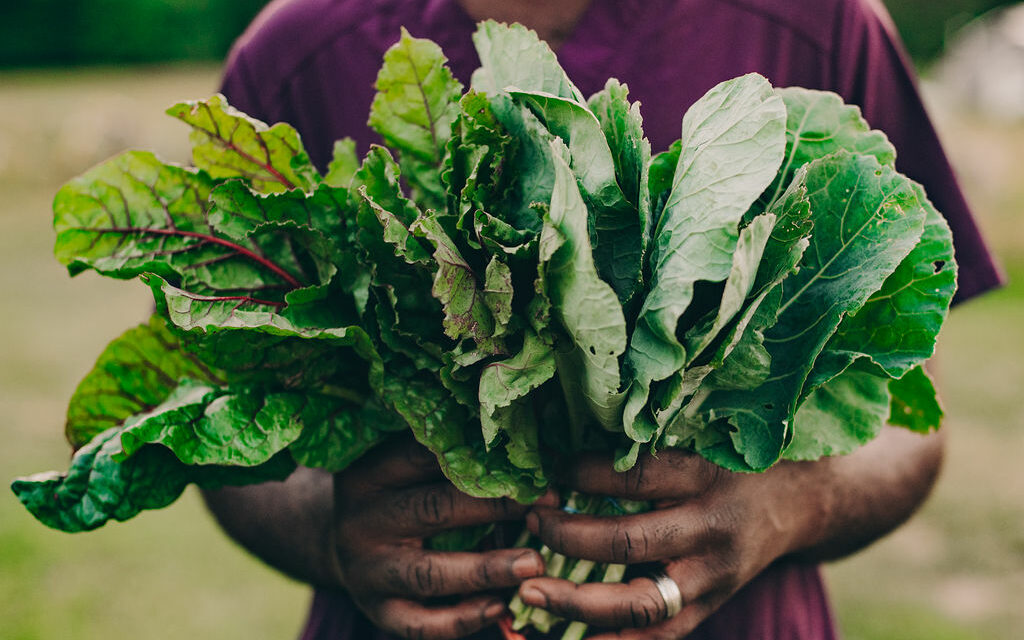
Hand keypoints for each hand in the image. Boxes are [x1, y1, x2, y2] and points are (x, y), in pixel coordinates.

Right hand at [332, 436, 553, 638]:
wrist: (336, 542)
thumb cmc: (391, 494)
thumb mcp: (401, 467)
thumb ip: (449, 458)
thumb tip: (525, 450)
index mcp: (370, 473)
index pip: (426, 458)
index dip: (484, 459)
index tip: (535, 461)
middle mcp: (364, 520)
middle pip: (434, 510)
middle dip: (496, 507)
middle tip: (547, 504)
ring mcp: (367, 570)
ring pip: (430, 572)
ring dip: (486, 569)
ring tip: (534, 562)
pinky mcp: (377, 610)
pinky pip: (421, 623)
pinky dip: (462, 619)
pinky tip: (501, 606)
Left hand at [517, 450, 816, 638]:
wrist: (796, 502)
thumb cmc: (731, 462)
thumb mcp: (699, 439)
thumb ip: (643, 445)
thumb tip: (564, 439)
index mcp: (705, 477)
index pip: (634, 477)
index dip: (580, 473)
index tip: (543, 468)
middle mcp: (711, 531)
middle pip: (630, 543)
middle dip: (568, 537)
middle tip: (530, 522)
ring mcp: (712, 579)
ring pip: (639, 603)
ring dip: (576, 602)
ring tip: (528, 592)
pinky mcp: (709, 608)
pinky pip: (658, 637)